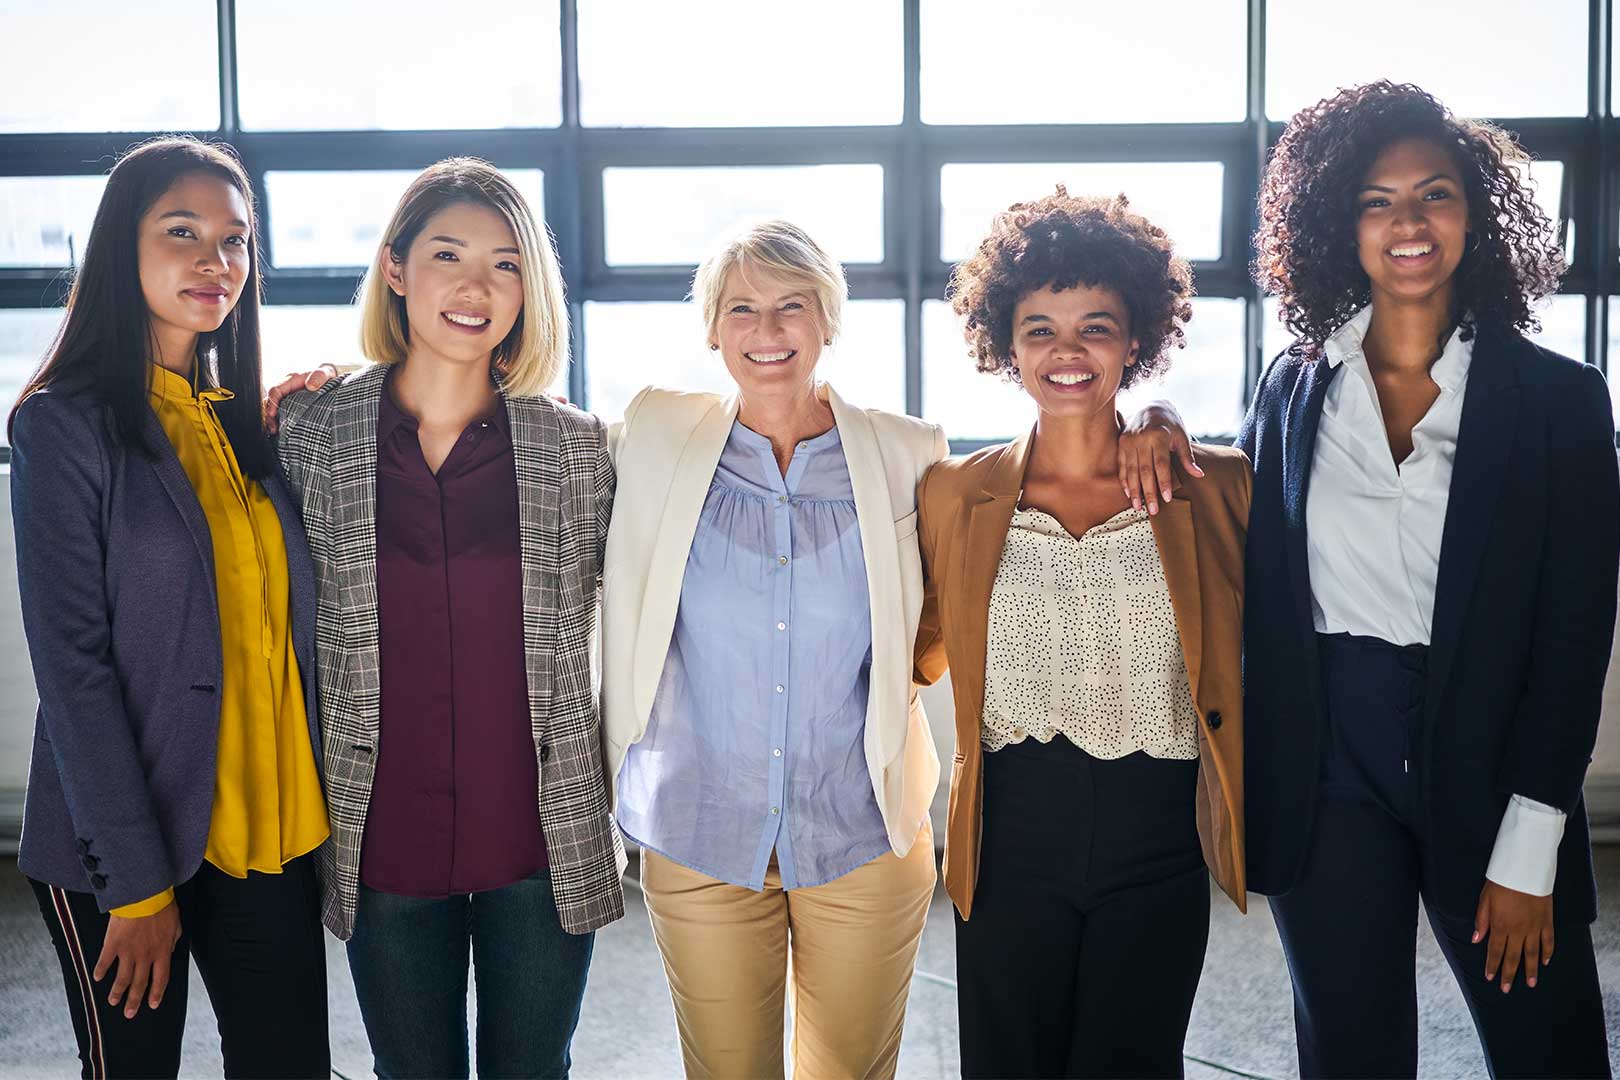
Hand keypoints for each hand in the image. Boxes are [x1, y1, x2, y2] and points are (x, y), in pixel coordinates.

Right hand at [95, 903, 181, 1017]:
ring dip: (117, 992)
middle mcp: (145, 956)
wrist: (145, 897)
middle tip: (129, 1013)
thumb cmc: (163, 908)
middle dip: (134, 1000)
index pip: (161, 979)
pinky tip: (96, 978)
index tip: (152, 1005)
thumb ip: (173, 941)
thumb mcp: (176, 926)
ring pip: (122, 978)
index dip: (156, 993)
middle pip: (140, 983)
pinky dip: (100, 970)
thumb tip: (170, 950)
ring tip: (113, 1002)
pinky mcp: (113, 944)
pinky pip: (105, 961)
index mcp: (163, 952)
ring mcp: (128, 952)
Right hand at [263, 365, 338, 431]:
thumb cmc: (324, 375)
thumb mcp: (324, 373)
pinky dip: (277, 420)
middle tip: (274, 428)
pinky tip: (279, 430)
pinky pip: (279, 411)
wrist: (327, 378)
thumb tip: (311, 386)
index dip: (272, 403)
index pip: (275, 390)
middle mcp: (285, 388)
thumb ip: (319, 376)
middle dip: (269, 415)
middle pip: (270, 401)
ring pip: (271, 407)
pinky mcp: (288, 403)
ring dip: (271, 419)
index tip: (272, 414)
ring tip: (274, 431)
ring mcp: (285, 396)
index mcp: (291, 379)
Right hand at [1117, 400, 1202, 514]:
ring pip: (1131, 470)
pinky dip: (1125, 481)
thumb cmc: (1170, 424)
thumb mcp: (1181, 436)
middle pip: (1145, 470)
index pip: (1161, 464)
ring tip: (1139, 507)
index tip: (1166, 499)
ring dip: (1134, 491)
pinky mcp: (1121, 443)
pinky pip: (1121, 466)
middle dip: (1148, 492)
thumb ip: (1188, 457)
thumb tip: (1199, 475)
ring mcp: (1129, 441)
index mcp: (1159, 436)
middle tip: (1152, 510)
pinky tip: (1129, 494)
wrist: (1151, 406)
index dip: (1163, 482)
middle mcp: (1141, 438)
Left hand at [1474, 879, 1553, 992]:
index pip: (1495, 951)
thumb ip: (1482, 920)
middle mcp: (1518, 930)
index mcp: (1500, 925)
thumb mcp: (1485, 899)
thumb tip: (1476, 939)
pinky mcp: (1547, 921)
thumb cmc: (1501, 882)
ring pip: (1532, 954)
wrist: (1526, 869)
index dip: (1492, 966)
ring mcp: (1534, 927)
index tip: (1490, 978)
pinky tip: (1545, 962)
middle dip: (1508, 974)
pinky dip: (1547, 952)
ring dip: (1530, 970)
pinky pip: (1548, 941)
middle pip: (1513, 957)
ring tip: (1530, 984)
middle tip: (1506, 989)